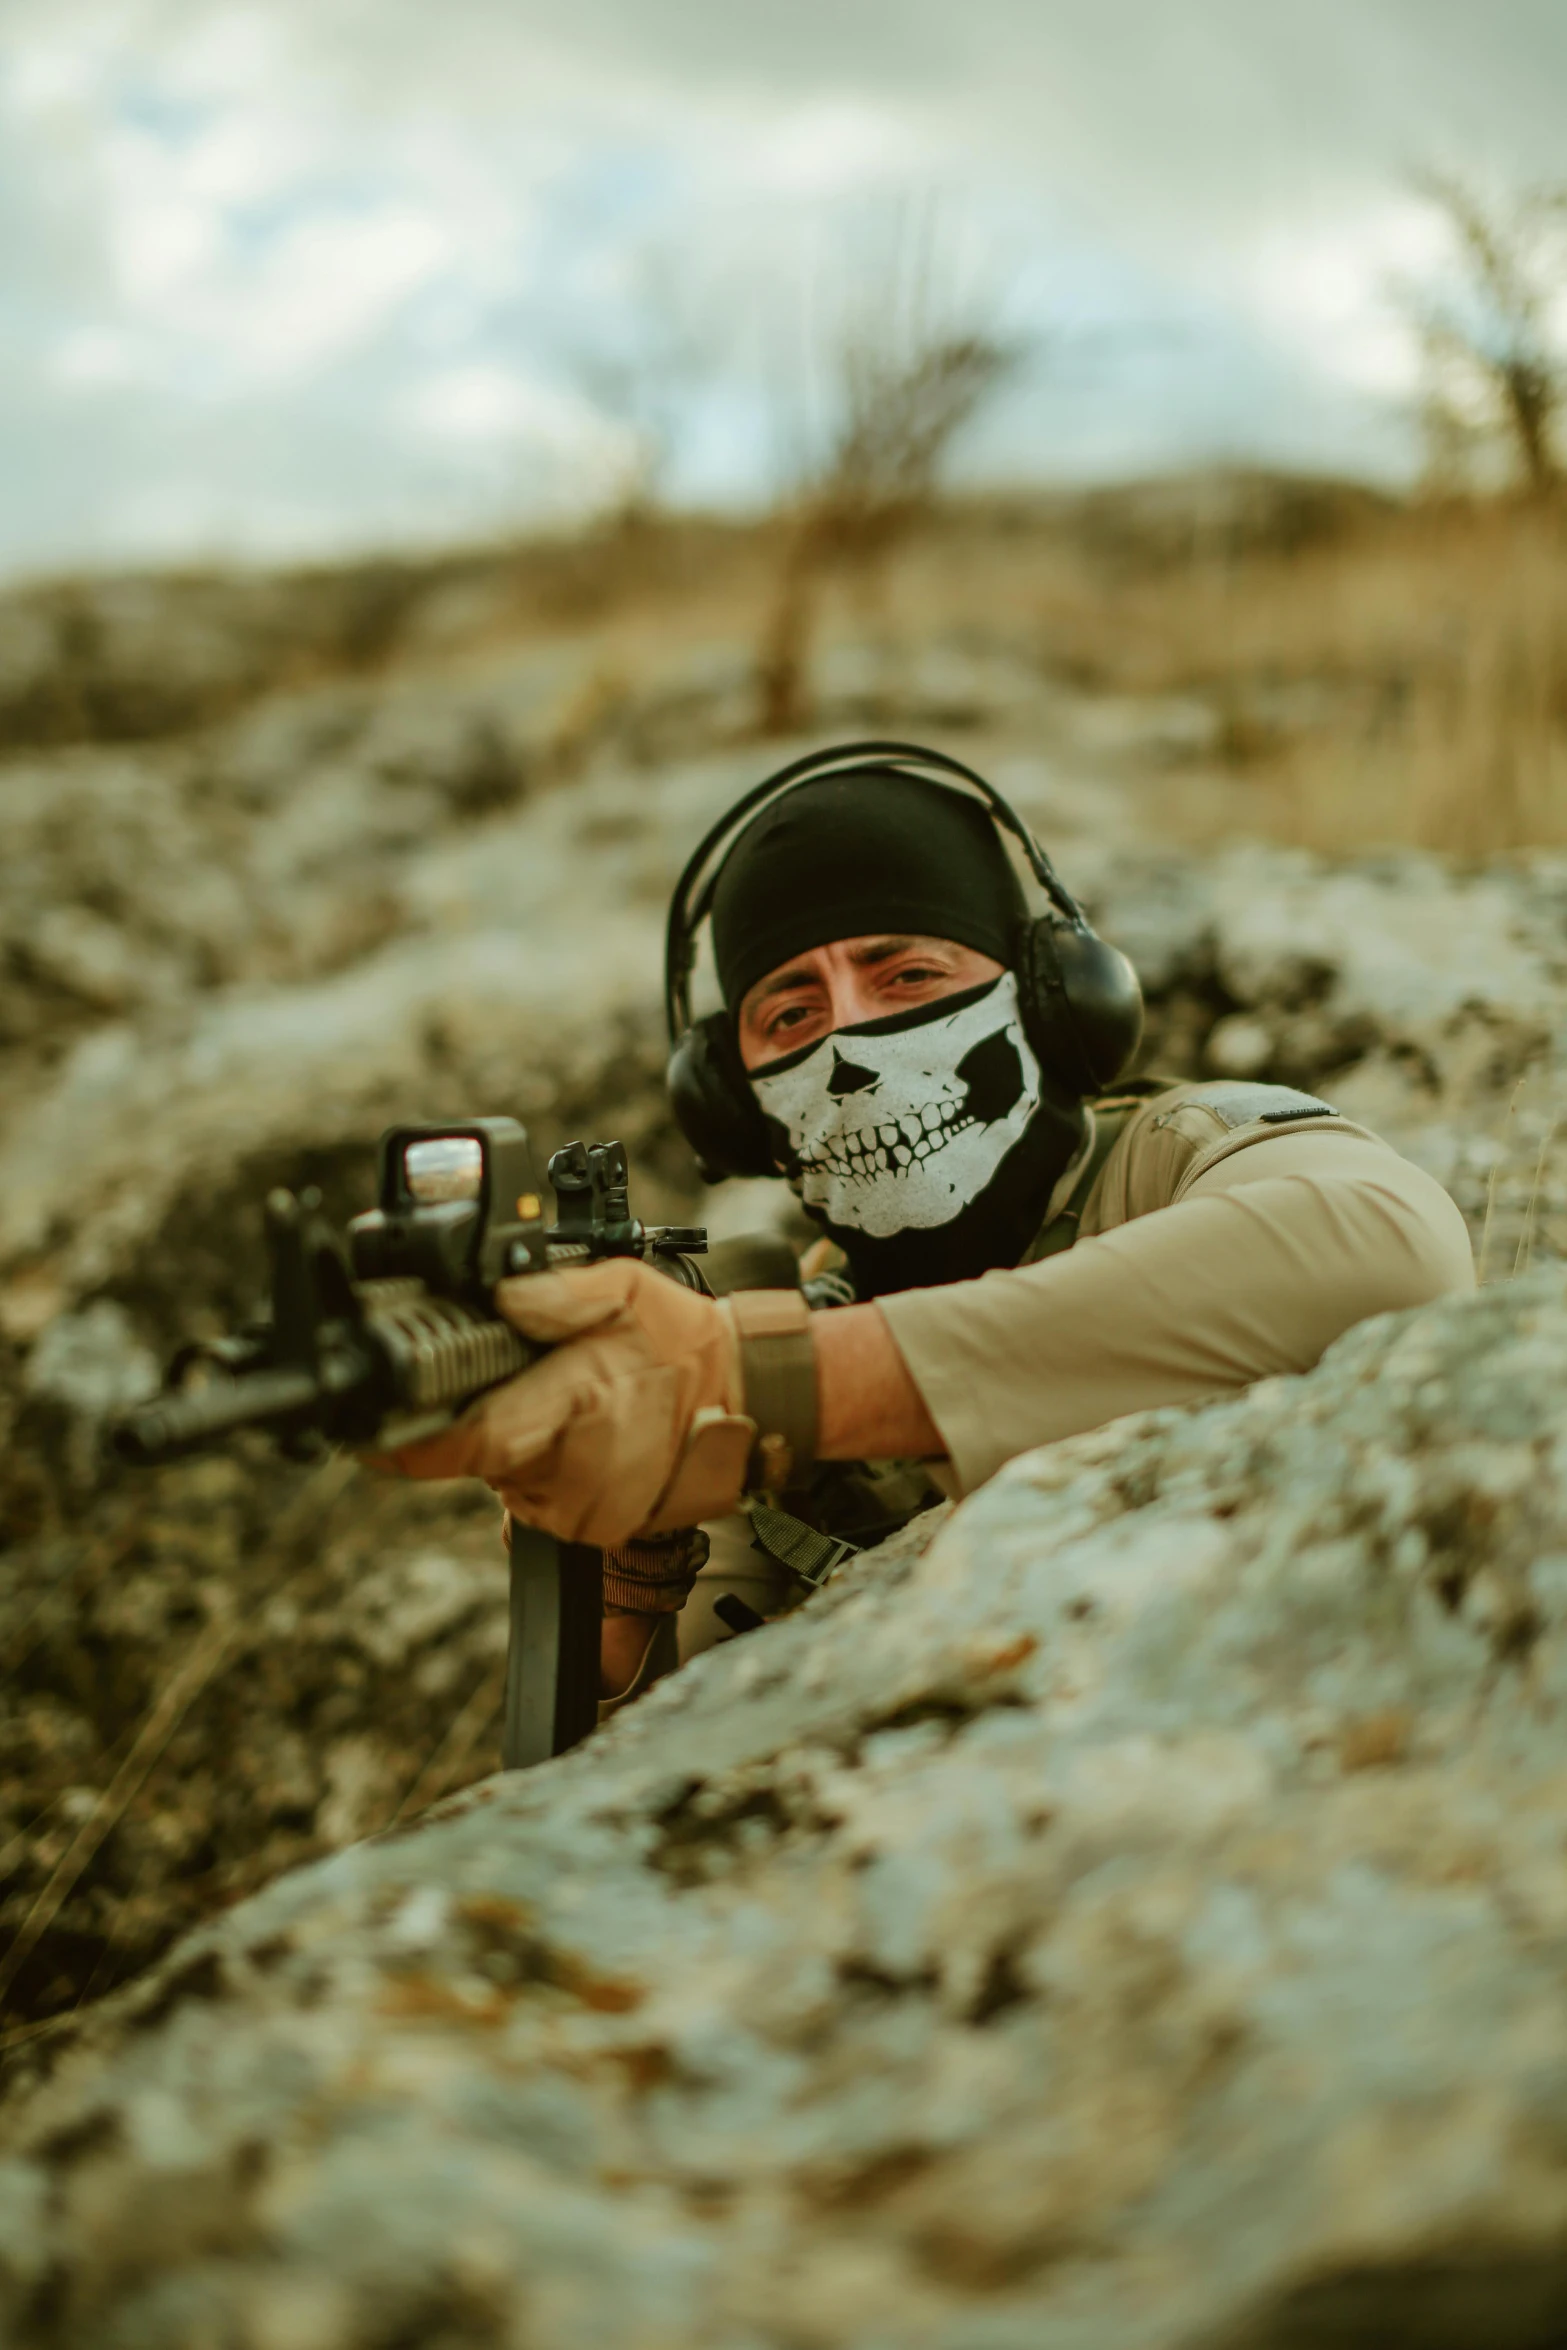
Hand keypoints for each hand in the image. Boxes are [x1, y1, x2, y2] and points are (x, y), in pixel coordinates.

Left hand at [372, 1262, 754, 1547]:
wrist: (751, 1400)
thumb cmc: (683, 1343)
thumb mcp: (627, 1288)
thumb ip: (559, 1291)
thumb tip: (502, 1294)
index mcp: (579, 1404)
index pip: (471, 1441)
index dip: (408, 1446)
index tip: (368, 1434)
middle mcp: (579, 1471)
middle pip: (480, 1460)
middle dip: (479, 1421)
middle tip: (519, 1381)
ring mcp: (589, 1511)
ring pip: (505, 1482)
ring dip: (513, 1445)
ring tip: (562, 1404)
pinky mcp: (596, 1532)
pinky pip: (536, 1502)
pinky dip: (540, 1470)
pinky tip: (578, 1435)